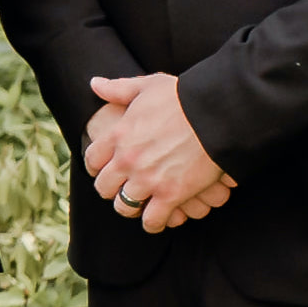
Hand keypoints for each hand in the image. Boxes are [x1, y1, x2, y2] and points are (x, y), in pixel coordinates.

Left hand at [85, 72, 234, 234]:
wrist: (215, 113)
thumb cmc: (182, 96)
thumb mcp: (146, 86)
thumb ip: (118, 89)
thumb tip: (94, 84)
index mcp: (117, 136)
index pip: (92, 160)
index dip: (97, 167)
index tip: (104, 169)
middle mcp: (126, 161)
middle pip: (104, 187)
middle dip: (111, 189)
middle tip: (121, 188)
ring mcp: (147, 180)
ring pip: (124, 206)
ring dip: (130, 207)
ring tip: (138, 206)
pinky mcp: (170, 194)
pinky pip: (152, 220)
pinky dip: (153, 223)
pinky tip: (157, 220)